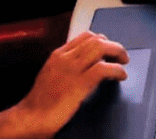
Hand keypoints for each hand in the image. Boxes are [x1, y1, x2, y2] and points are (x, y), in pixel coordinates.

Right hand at [12, 31, 128, 134]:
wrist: (32, 117)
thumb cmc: (41, 102)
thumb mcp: (51, 75)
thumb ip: (66, 67)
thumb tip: (85, 65)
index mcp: (58, 55)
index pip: (85, 37)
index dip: (102, 41)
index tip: (109, 49)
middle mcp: (65, 58)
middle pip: (96, 39)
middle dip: (113, 45)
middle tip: (121, 55)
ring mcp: (72, 69)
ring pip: (101, 48)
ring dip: (118, 53)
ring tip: (124, 62)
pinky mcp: (80, 83)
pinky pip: (104, 69)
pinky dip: (117, 70)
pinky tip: (120, 76)